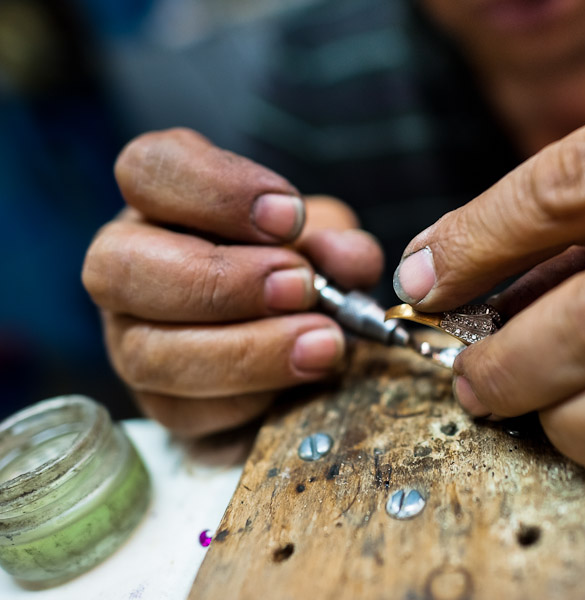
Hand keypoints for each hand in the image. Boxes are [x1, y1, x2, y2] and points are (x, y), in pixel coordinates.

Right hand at [83, 129, 382, 435]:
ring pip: (149, 351)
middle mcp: (128, 266)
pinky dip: (249, 398)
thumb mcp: (327, 246)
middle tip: (302, 286)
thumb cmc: (301, 276)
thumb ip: (338, 245)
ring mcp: (130, 340)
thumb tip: (346, 258)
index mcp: (164, 204)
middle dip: (222, 280)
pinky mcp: (159, 404)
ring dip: (246, 349)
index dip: (217, 190)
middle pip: (118, 265)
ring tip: (322, 344)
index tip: (290, 216)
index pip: (150, 169)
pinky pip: (182, 410)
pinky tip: (301, 383)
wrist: (302, 352)